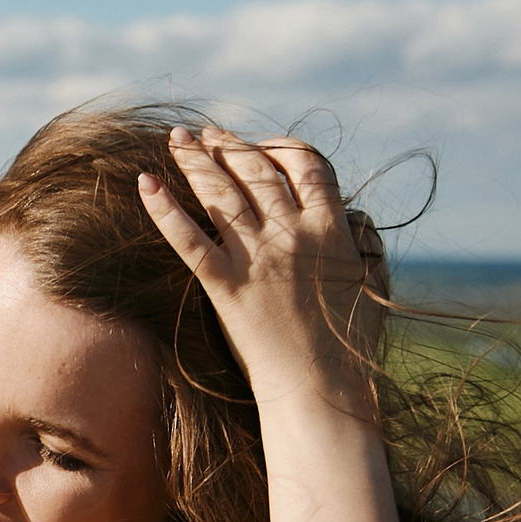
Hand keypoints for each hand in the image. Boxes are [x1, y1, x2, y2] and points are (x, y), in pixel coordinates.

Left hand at [138, 125, 387, 422]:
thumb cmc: (351, 341)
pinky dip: (164, 209)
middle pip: (256, 169)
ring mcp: (257, 258)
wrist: (321, 388)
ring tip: (178, 140)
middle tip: (206, 133)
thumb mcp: (374, 279)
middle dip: (229, 145)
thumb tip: (351, 212)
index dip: (280, 146)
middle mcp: (293, 233)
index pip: (306, 164)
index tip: (260, 143)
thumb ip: (365, 239)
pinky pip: (188, 239)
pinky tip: (145, 184)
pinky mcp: (225, 286)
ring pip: (221, 192)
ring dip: (196, 160)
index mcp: (333, 227)